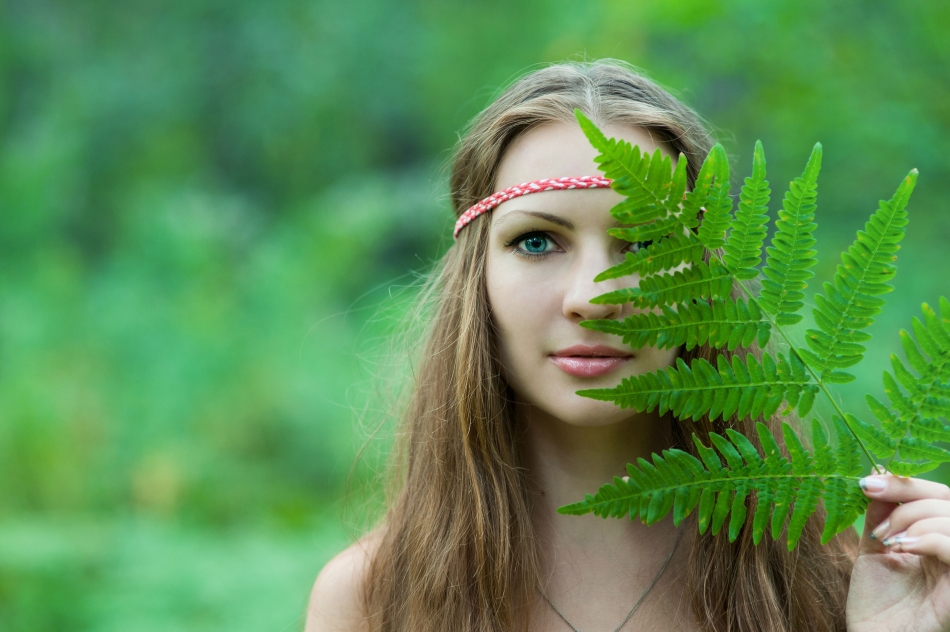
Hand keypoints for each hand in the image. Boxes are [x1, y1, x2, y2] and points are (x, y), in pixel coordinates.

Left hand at [847, 473, 949, 631]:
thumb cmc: (876, 604)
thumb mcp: (874, 550)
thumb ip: (880, 516)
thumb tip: (878, 475)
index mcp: (935, 539)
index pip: (937, 496)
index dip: (905, 482)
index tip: (867, 482)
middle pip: (947, 499)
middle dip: (907, 494)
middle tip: (874, 507)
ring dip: (913, 518)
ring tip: (887, 537)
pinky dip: (929, 538)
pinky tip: (902, 546)